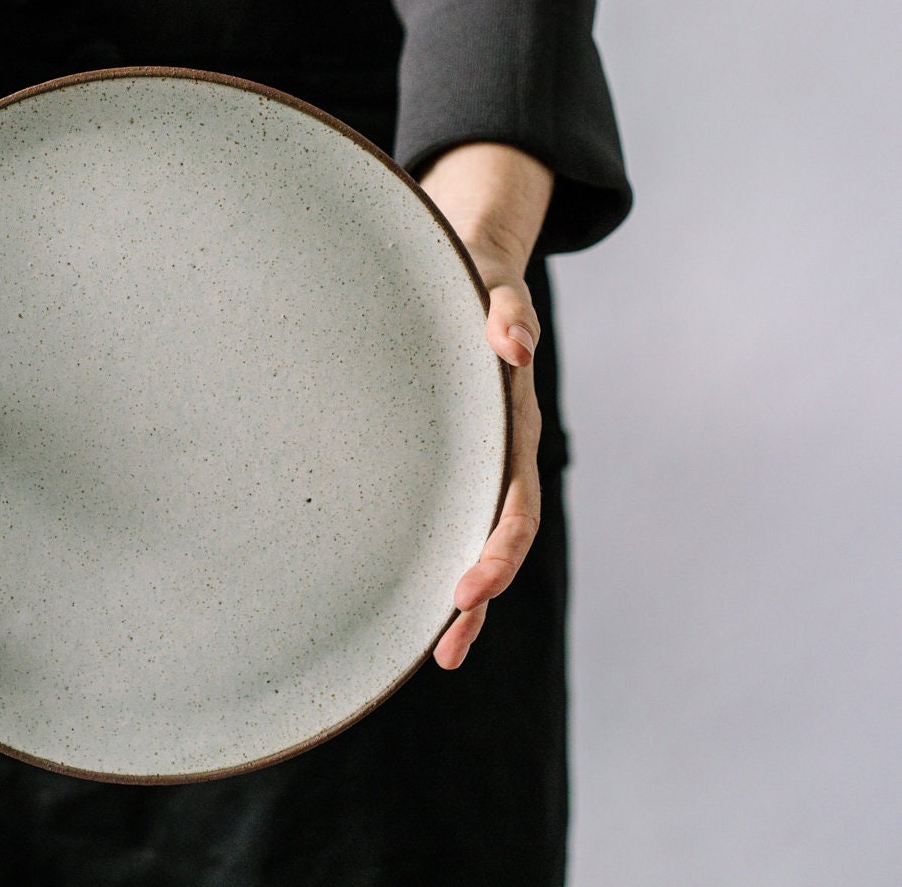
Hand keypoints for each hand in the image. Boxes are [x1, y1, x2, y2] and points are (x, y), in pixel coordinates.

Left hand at [417, 143, 553, 669]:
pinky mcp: (453, 458)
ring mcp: (479, 461)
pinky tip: (413, 601)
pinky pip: (453, 518)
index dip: (496, 554)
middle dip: (480, 598)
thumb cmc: (478, 284)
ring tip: (438, 656)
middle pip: (499, 541)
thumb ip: (507, 317)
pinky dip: (441, 560)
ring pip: (477, 540)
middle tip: (448, 650)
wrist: (472, 271)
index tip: (466, 594)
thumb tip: (513, 347)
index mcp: (512, 428)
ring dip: (465, 601)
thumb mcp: (495, 290)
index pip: (514, 507)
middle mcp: (500, 455)